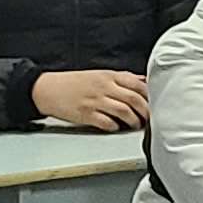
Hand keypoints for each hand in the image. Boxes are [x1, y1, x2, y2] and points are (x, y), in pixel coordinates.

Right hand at [29, 69, 148, 130]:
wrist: (47, 89)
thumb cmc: (74, 82)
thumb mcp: (100, 74)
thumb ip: (122, 78)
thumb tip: (143, 81)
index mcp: (108, 76)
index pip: (137, 84)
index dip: (150, 95)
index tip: (156, 103)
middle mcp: (103, 87)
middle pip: (133, 99)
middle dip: (146, 110)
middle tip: (150, 118)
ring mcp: (94, 101)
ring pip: (123, 111)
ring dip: (133, 121)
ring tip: (136, 125)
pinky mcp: (85, 114)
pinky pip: (106, 122)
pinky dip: (115, 126)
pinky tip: (117, 127)